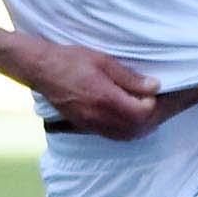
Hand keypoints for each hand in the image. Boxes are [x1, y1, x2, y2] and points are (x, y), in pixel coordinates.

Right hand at [17, 40, 159, 138]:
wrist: (43, 70)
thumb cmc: (72, 60)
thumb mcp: (104, 61)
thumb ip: (130, 77)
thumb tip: (154, 86)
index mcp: (105, 98)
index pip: (140, 113)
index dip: (151, 104)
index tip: (150, 91)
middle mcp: (98, 116)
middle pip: (135, 128)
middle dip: (149, 118)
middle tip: (150, 101)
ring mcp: (90, 124)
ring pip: (124, 136)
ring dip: (138, 127)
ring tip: (141, 110)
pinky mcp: (84, 126)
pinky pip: (112, 135)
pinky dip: (125, 131)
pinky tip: (127, 118)